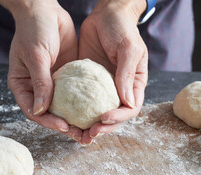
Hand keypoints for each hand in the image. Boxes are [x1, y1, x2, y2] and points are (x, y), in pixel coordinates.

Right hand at [0, 0, 81, 140]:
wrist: (45, 9)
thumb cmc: (34, 30)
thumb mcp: (36, 56)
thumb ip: (40, 82)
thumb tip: (41, 111)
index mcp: (23, 86)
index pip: (33, 111)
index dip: (48, 122)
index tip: (64, 126)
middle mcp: (37, 88)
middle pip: (50, 114)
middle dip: (65, 127)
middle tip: (82, 136)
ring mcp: (53, 83)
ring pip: (64, 107)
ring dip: (77, 119)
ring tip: (92, 129)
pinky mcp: (67, 77)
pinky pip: (75, 94)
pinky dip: (84, 104)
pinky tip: (96, 110)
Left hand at [78, 0, 147, 144]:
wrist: (105, 14)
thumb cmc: (122, 29)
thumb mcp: (129, 49)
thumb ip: (127, 75)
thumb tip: (127, 103)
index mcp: (133, 84)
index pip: (129, 109)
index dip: (118, 118)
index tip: (102, 119)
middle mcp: (119, 89)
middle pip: (113, 116)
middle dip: (102, 128)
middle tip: (88, 134)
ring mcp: (102, 88)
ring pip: (97, 112)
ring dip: (88, 125)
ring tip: (76, 133)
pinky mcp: (87, 83)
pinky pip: (82, 100)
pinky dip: (76, 111)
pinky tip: (66, 116)